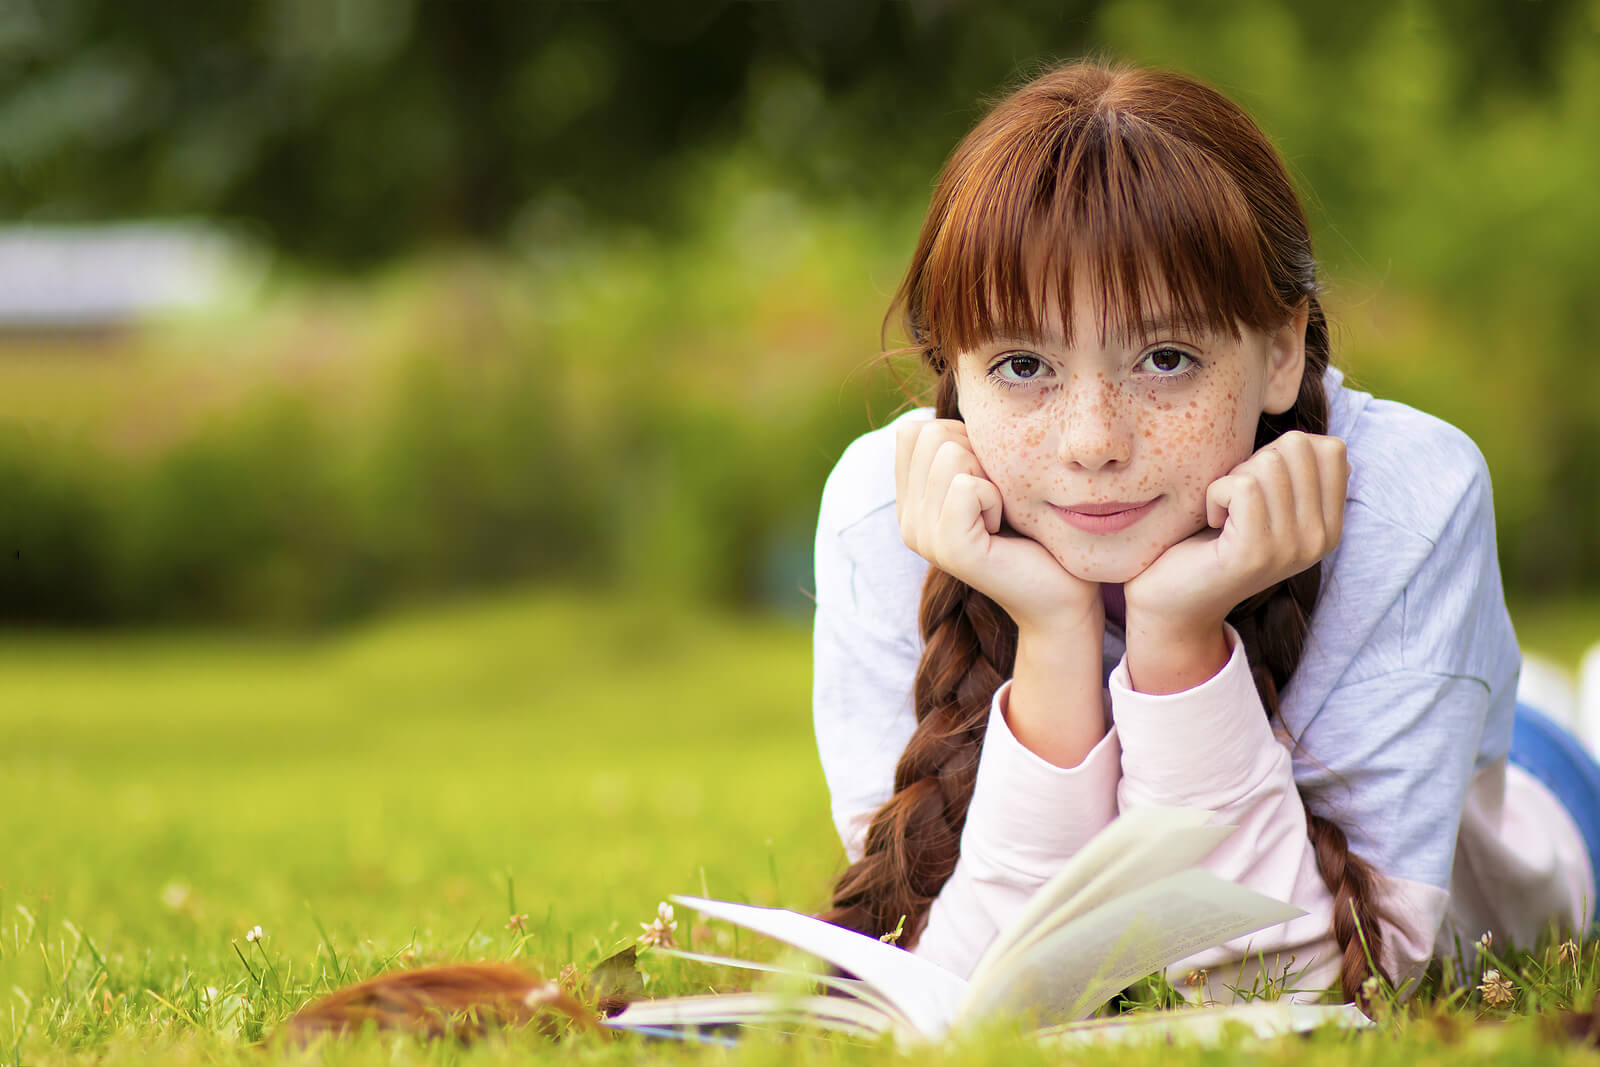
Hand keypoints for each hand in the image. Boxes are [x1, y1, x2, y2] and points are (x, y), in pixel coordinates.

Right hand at [895, 418, 1100, 633]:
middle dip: (977, 455)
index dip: (962, 440)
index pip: (914, 430)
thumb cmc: (1035, 530)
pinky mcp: (950, 549)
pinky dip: (996, 497)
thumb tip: (950, 404)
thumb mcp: (991, 476)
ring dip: (990, 477)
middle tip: (997, 502)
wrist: (1063, 592)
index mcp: (910, 503)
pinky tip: (1003, 528)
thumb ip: (959, 444)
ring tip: (1001, 516)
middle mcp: (907, 521)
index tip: (987, 483)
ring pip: (950, 454)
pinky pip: (967, 486)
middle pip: (931, 434)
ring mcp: (923, 537)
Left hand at [1121, 431, 1348, 692]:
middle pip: (1296, 448)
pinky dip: (1213, 494)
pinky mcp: (1256, 553)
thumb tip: (1320, 440)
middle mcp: (1320, 539)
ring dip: (1230, 480)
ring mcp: (1291, 548)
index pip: (1330, 448)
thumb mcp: (1264, 502)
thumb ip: (1293, 473)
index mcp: (1329, 525)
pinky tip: (1210, 523)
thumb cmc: (1209, 540)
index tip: (1254, 488)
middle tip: (1233, 503)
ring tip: (1222, 516)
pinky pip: (1240, 486)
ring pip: (1268, 464)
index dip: (1280, 452)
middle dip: (1253, 463)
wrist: (1172, 602)